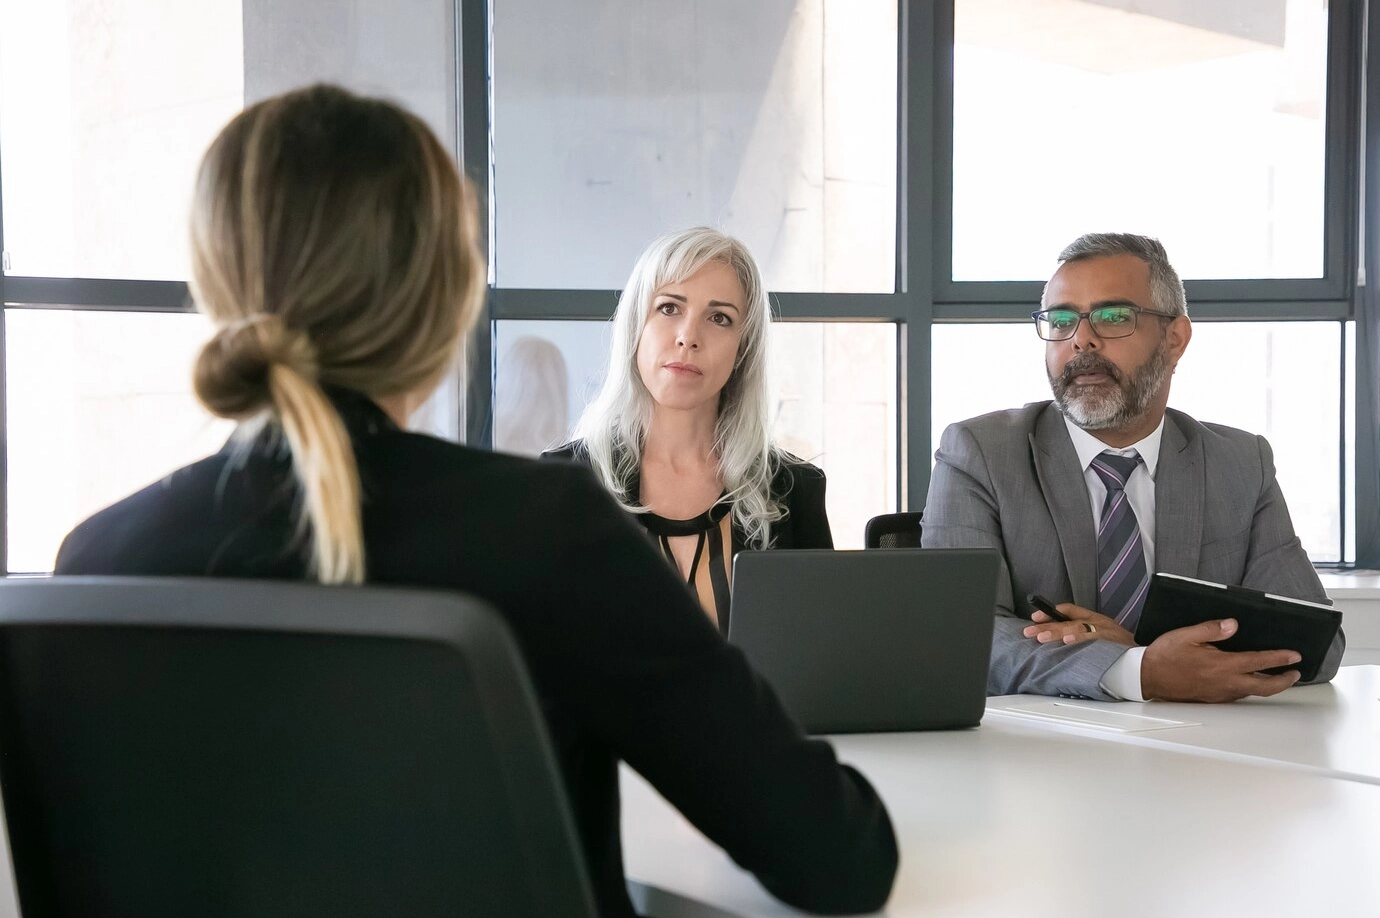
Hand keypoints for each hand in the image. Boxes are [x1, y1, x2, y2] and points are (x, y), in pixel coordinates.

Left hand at [1022, 602, 1135, 646]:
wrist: (1147, 659)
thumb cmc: (1122, 650)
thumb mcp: (1102, 637)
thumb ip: (1082, 635)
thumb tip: (1057, 639)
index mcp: (1095, 619)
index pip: (1070, 610)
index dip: (1051, 612)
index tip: (1035, 618)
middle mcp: (1099, 622)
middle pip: (1068, 621)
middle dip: (1047, 626)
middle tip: (1030, 632)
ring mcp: (1105, 631)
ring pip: (1077, 628)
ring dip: (1057, 632)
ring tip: (1042, 637)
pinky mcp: (1112, 642)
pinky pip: (1093, 639)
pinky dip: (1080, 639)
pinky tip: (1068, 641)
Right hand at [1141, 618, 1301, 702]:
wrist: (1147, 677)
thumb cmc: (1165, 656)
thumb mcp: (1186, 635)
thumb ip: (1212, 629)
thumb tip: (1233, 624)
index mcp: (1221, 665)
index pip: (1259, 661)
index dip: (1280, 659)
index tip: (1294, 656)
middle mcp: (1225, 682)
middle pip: (1265, 686)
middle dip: (1284, 680)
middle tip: (1295, 673)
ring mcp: (1220, 693)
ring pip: (1253, 691)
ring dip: (1269, 684)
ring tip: (1278, 677)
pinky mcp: (1214, 698)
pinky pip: (1239, 694)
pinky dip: (1252, 688)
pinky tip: (1250, 681)